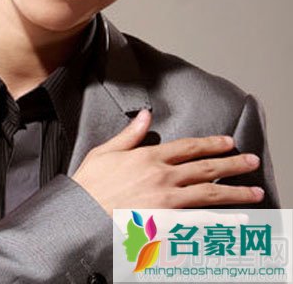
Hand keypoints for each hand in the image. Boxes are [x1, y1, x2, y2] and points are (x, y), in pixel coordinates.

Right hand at [71, 110, 263, 215]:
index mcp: (149, 157)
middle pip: (205, 168)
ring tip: (256, 191)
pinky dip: (222, 220)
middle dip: (232, 164)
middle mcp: (163, 176)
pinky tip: (238, 220)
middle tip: (252, 161)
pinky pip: (201, 221)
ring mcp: (167, 201)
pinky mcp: (167, 223)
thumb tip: (145, 114)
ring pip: (210, 193)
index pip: (188, 147)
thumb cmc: (89, 185)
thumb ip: (130, 134)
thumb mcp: (106, 151)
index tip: (228, 142)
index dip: (211, 143)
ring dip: (236, 192)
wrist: (81, 217)